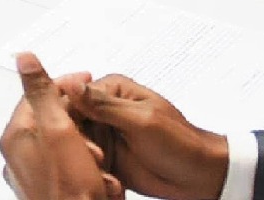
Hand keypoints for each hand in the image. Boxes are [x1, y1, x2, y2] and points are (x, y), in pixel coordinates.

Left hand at [0, 52, 120, 199]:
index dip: (65, 84)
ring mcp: (34, 176)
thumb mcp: (60, 131)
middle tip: (94, 142)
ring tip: (99, 168)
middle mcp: (20, 157)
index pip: (38, 94)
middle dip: (82, 126)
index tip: (86, 81)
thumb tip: (25, 58)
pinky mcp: (50, 190)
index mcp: (17, 137)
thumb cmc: (71, 192)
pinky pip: (74, 170)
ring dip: (89, 151)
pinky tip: (99, 183)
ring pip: (68, 146)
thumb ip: (43, 93)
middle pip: (55, 120)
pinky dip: (90, 172)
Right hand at [63, 72, 228, 199]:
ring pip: (73, 145)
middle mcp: (103, 109)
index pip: (71, 95)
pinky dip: (91, 173)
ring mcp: (103, 134)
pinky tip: (108, 179)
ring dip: (84, 160)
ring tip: (105, 169)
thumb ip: (105, 105)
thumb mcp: (142, 121)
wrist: (196, 175)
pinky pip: (83, 164)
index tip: (71, 133)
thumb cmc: (181, 143)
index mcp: (112, 89)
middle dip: (77, 142)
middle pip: (69, 121)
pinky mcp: (104, 157)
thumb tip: (73, 83)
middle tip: (96, 156)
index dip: (67, 114)